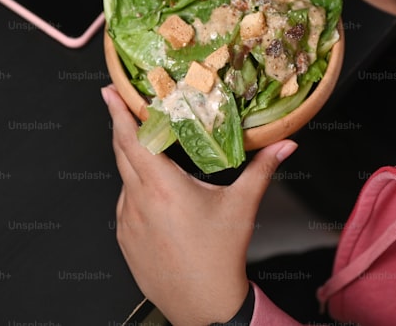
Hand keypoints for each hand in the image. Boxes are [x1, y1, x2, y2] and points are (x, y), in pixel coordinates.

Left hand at [103, 85, 297, 325]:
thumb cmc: (221, 256)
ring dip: (133, 160)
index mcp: (162, 186)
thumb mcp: (242, 206)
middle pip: (121, 152)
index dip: (118, 112)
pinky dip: (136, 190)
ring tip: (149, 149)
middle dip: (121, 126)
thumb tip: (286, 144)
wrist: (203, 306)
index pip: (132, 139)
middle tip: (121, 102)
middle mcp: (138, 200)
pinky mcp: (124, 238)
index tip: (109, 91)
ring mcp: (127, 220)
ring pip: (124, 179)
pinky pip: (126, 203)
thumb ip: (262, 169)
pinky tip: (156, 193)